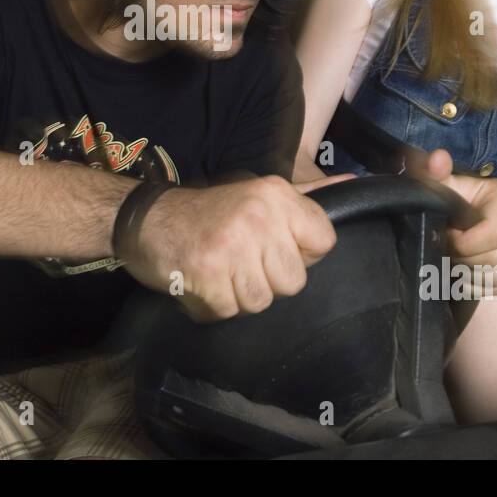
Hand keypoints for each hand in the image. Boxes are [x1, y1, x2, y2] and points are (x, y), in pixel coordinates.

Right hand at [115, 173, 351, 321]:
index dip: (301, 254)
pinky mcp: (208, 275)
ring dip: (239, 296)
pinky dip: (213, 306)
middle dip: (268, 281)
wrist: (145, 219)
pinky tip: (201, 282)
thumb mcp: (257, 193)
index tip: (275, 248)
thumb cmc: (207, 211)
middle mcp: (259, 218)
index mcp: (276, 196)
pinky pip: (229, 312)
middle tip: (241, 262)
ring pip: (262, 302)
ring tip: (220, 272)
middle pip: (294, 282)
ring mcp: (232, 247)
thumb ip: (306, 196)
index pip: (324, 242)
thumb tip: (351, 184)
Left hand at [408, 148, 496, 273]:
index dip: (466, 243)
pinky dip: (473, 281)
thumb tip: (437, 158)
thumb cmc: (452, 205)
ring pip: (495, 274)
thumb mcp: (443, 188)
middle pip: (495, 258)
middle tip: (448, 248)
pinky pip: (495, 285)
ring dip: (468, 270)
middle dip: (465, 258)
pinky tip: (464, 268)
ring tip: (455, 256)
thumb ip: (434, 174)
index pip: (495, 233)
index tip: (447, 238)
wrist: (467, 229)